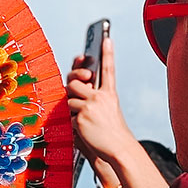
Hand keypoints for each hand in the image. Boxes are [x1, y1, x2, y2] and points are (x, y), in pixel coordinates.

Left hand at [66, 37, 133, 167]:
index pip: (108, 69)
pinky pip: (68, 116)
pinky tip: (85, 131)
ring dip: (72, 110)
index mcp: (109, 94)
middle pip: (75, 83)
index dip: (107, 53)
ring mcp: (90, 106)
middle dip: (72, 90)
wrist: (118, 147)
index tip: (106, 39)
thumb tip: (76, 89)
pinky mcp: (81, 118)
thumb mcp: (108, 110)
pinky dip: (73, 124)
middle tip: (77, 97)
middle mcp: (100, 97)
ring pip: (69, 100)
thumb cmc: (113, 131)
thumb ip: (93, 98)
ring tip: (86, 121)